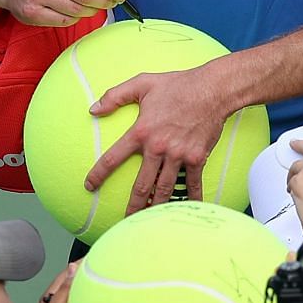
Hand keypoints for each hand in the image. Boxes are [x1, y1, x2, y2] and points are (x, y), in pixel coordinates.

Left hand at [85, 62, 235, 207]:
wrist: (213, 89)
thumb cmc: (177, 84)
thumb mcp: (142, 83)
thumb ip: (115, 96)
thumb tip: (93, 109)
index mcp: (141, 131)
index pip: (113, 158)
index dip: (98, 174)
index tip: (90, 185)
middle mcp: (158, 147)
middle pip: (141, 184)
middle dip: (131, 204)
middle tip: (124, 219)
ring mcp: (179, 155)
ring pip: (164, 188)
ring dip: (155, 206)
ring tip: (148, 220)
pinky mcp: (197, 158)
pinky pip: (192, 183)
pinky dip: (190, 198)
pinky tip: (186, 209)